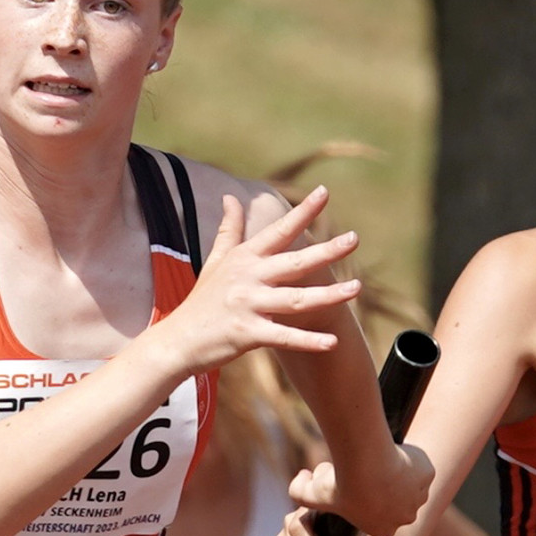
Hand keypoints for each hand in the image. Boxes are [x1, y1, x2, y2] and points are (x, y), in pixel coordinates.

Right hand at [163, 188, 362, 372]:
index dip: (302, 212)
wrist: (178, 340)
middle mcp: (248, 278)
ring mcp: (248, 305)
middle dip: (326, 251)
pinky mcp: (247, 334)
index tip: (325, 193)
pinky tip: (332, 343)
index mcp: (244, 259)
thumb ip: (229, 229)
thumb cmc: (201, 302)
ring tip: (357, 288)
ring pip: (296, 300)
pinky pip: (284, 337)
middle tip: (355, 239)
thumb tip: (230, 197)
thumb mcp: (215, 261)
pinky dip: (308, 341)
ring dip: (329, 295)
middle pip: (294, 262)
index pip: (278, 231)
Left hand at [288, 444, 430, 535]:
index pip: (380, 519)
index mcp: (383, 530)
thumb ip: (298, 492)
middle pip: (399, 504)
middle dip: (388, 490)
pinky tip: (399, 454)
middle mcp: (405, 518)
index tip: (362, 488)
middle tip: (373, 472)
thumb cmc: (339, 480)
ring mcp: (419, 497)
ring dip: (402, 476)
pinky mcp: (428, 475)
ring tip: (385, 462)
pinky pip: (422, 468)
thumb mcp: (309, 492)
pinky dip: (413, 461)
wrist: (365, 459)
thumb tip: (301, 480)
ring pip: (412, 486)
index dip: (371, 503)